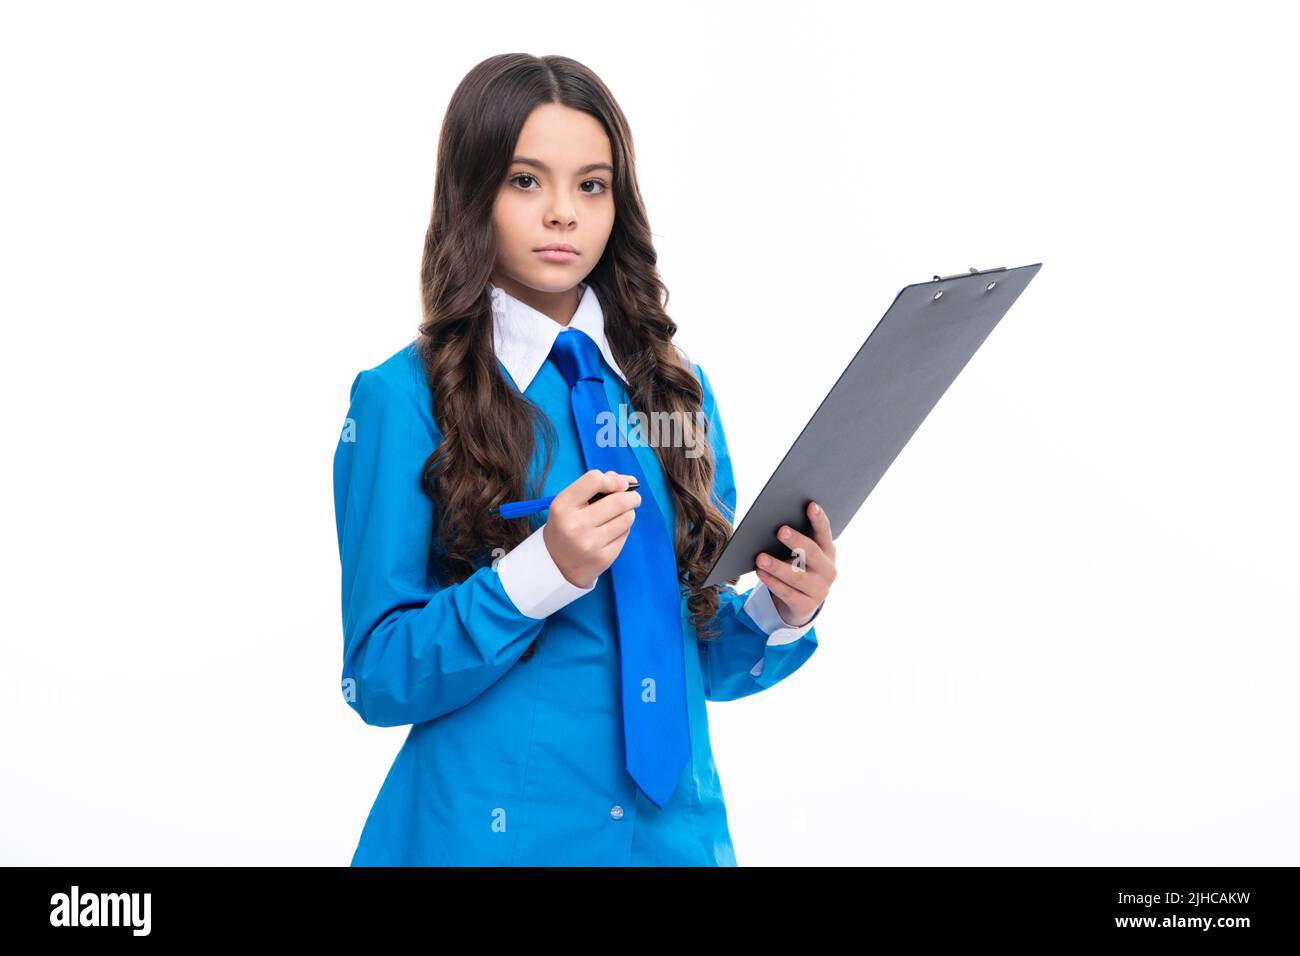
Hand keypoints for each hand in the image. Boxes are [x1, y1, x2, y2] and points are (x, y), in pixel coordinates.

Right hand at [542, 469, 640, 588]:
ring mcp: (590, 544)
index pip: (594, 480)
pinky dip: (623, 529)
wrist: (556, 564)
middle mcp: (576, 525)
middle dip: (631, 496)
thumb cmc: (567, 525)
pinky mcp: (604, 558)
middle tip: (634, 497)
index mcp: (563, 506)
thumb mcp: (569, 503)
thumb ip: (594, 487)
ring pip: (627, 518)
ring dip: (628, 513)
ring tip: (619, 515)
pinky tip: (611, 532)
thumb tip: (627, 481)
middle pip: (618, 501)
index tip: (622, 484)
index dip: (613, 479)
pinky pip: (625, 534)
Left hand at [755, 501, 835, 626]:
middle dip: (796, 541)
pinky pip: (787, 593)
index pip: (825, 533)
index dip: (819, 520)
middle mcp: (827, 571)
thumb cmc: (798, 568)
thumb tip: (774, 523)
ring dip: (778, 566)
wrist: (800, 604)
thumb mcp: (801, 555)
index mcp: (828, 552)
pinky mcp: (806, 606)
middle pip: (812, 553)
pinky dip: (772, 582)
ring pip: (797, 576)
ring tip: (760, 557)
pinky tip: (760, 573)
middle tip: (780, 529)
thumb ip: (794, 541)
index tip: (810, 505)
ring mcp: (819, 590)